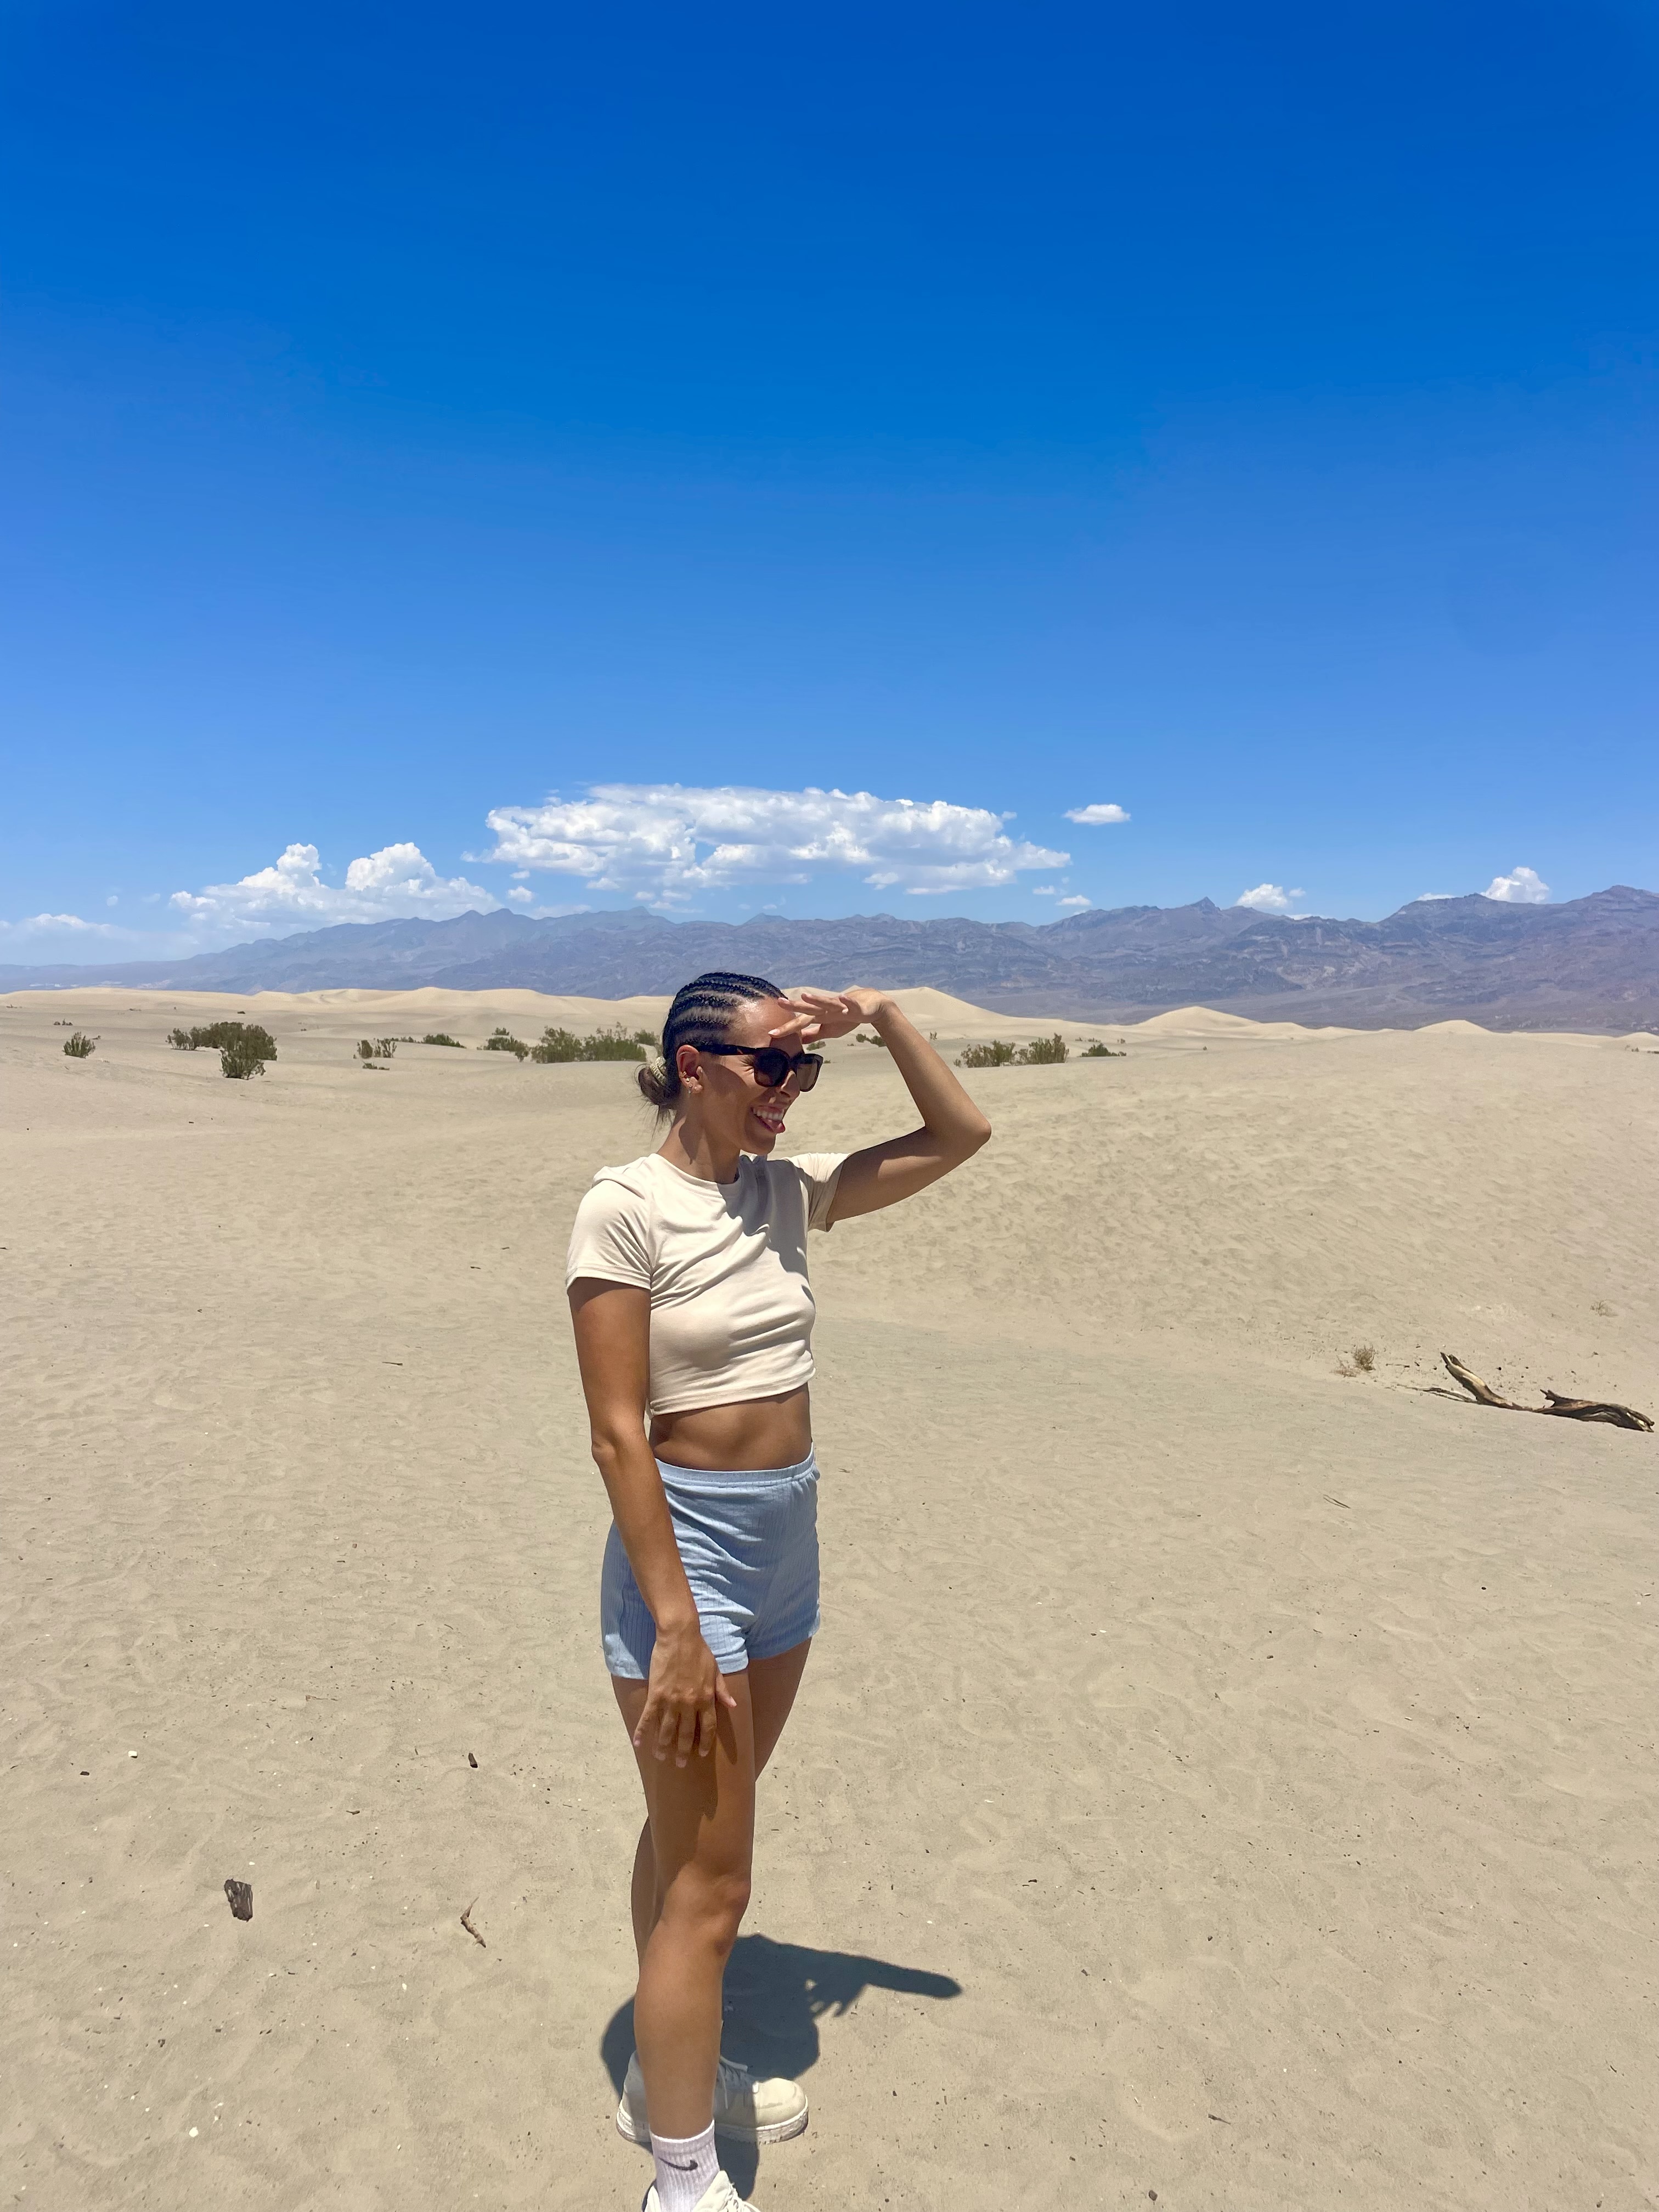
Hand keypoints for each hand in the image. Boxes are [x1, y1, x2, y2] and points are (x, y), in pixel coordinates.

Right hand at [635, 1621, 737, 1766]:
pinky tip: (638, 1743)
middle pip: (686, 1733)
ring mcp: (671, 1700)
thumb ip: (722, 1690)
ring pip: (667, 1730)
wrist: (680, 1636)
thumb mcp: (715, 1670)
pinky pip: (648, 1717)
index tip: (701, 1753)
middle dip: (683, 1751)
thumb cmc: (700, 1651)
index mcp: (705, 1698)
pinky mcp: (656, 1694)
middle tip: (680, 1764)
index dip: (704, 1742)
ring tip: (661, 1756)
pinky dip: (642, 1731)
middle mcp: (689, 1703)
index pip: (707, 1727)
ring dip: (664, 1746)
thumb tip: (732, 1706)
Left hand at [768, 986, 888, 1044]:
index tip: (771, 1033)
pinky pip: (850, 1004)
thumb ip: (813, 1034)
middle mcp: (826, 1009)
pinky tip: (842, 997)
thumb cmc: (847, 1017)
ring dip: (816, 999)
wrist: (870, 1007)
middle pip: (808, 1008)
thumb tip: (798, 1040)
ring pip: (826, 1002)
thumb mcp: (828, 1029)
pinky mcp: (854, 1006)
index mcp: (819, 1016)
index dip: (786, 1028)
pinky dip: (846, 1001)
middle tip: (779, 1002)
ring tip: (805, 996)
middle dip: (794, 1006)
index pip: (800, 1023)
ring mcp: (840, 1006)